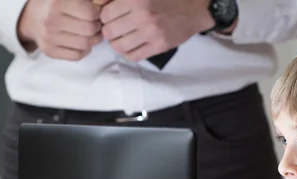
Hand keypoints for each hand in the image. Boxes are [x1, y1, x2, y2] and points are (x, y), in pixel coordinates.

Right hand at [17, 0, 102, 59]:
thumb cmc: (55, 4)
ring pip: (85, 44)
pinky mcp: (49, 51)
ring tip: (92, 34)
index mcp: (57, 2)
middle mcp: (51, 19)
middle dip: (97, 27)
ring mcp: (49, 37)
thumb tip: (106, 3)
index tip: (95, 13)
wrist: (30, 17)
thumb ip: (87, 0)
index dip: (97, 14)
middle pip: (89, 30)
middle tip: (96, 25)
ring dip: (94, 40)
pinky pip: (77, 56)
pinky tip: (82, 42)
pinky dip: (85, 50)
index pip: (90, 13)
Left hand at [97, 0, 214, 61]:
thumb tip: (102, 3)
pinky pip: (134, 56)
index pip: (104, 14)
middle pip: (109, 32)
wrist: (195, 7)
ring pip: (119, 46)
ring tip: (123, 38)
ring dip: (117, 43)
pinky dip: (129, 53)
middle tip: (115, 28)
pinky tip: (132, 46)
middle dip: (109, 31)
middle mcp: (142, 17)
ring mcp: (151, 34)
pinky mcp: (159, 46)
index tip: (110, 16)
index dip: (104, 16)